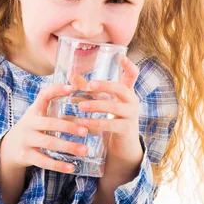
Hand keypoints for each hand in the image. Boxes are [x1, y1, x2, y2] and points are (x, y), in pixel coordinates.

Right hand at [0, 83, 89, 173]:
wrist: (9, 148)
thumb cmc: (33, 128)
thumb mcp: (40, 115)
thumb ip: (55, 106)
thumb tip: (81, 93)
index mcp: (34, 110)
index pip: (43, 95)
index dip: (56, 90)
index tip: (72, 88)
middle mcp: (29, 123)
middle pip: (49, 123)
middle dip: (68, 127)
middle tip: (86, 131)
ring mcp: (26, 140)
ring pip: (48, 143)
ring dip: (68, 147)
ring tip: (85, 150)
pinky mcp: (25, 155)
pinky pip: (43, 161)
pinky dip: (58, 165)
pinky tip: (72, 167)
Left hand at [76, 55, 142, 171]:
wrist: (122, 147)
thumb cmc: (110, 120)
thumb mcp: (100, 102)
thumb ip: (86, 88)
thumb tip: (70, 73)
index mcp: (127, 91)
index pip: (133, 75)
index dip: (129, 65)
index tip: (121, 56)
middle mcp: (132, 100)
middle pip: (121, 88)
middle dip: (104, 85)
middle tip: (89, 86)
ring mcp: (131, 115)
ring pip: (114, 106)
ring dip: (95, 105)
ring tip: (80, 106)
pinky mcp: (127, 129)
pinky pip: (110, 123)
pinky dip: (95, 122)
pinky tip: (83, 123)